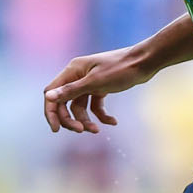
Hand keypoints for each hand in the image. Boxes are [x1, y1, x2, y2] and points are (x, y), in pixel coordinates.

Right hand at [42, 45, 157, 132]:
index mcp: (72, 71)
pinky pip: (95, 106)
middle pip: (65, 103)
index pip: (52, 93)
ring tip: (97, 130)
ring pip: (80, 107)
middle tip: (81, 130)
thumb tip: (48, 97)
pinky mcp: (101, 88)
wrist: (144, 62)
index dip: (51, 112)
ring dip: (86, 120)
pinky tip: (113, 122)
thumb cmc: (121, 69)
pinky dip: (101, 115)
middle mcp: (78, 76)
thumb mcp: (95, 82)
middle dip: (71, 119)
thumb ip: (71, 91)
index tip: (56, 129)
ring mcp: (89, 83)